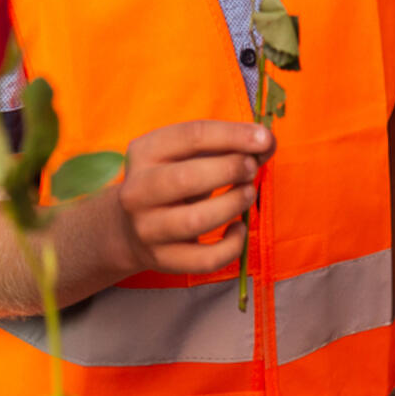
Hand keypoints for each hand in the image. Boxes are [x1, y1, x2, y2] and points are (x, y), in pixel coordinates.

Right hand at [111, 120, 273, 275]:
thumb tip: (266, 143)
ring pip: (194, 220)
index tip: (264, 138)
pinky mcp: (162, 260)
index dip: (233, 135)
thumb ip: (225, 146)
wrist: (128, 228)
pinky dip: (231, 246)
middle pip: (187, 178)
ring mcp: (147, 228)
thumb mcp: (184, 155)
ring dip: (232, 204)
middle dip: (230, 169)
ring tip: (247, 193)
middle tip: (252, 168)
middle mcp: (138, 190)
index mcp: (144, 151)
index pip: (191, 136)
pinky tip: (238, 228)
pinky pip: (204, 260)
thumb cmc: (168, 181)